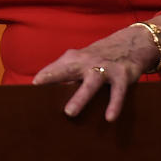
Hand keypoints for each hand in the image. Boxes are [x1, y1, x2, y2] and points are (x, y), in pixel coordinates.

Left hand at [33, 15, 160, 121]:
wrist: (132, 42)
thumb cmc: (99, 57)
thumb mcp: (81, 60)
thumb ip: (64, 74)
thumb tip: (43, 93)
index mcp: (74, 58)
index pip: (54, 69)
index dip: (42, 78)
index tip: (28, 90)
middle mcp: (87, 62)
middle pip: (68, 69)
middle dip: (53, 77)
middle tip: (38, 89)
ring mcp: (105, 68)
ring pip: (91, 83)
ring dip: (80, 97)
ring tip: (69, 113)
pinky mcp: (122, 75)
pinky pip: (117, 92)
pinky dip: (114, 104)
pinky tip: (109, 118)